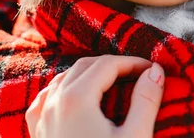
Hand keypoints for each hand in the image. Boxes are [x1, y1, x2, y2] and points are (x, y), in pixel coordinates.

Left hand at [25, 55, 164, 137]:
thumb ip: (146, 101)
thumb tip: (156, 72)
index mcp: (77, 100)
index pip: (107, 65)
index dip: (133, 63)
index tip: (153, 70)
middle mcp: (54, 103)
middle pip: (85, 66)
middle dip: (114, 65)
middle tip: (140, 74)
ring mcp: (41, 119)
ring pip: (64, 78)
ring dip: (91, 74)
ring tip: (116, 82)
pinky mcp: (37, 134)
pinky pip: (47, 98)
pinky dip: (66, 88)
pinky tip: (77, 97)